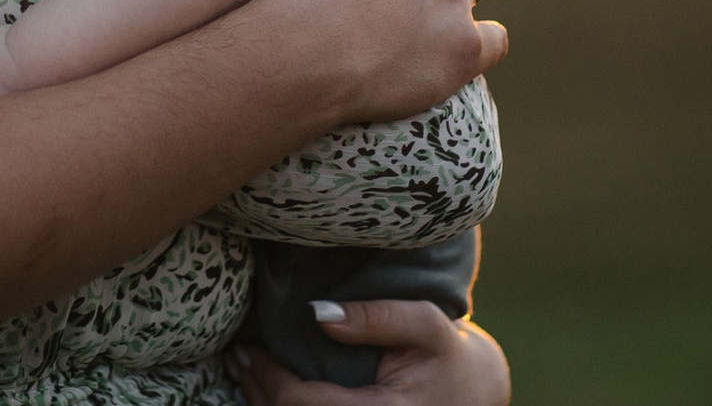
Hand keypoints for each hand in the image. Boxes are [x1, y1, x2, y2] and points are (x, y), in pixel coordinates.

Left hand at [234, 302, 509, 404]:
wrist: (473, 395)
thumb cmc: (446, 355)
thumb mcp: (425, 323)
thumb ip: (376, 317)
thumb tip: (316, 314)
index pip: (304, 405)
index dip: (269, 378)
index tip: (249, 349)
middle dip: (257, 391)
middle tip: (239, 357)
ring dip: (262, 404)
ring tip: (245, 371)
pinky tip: (267, 393)